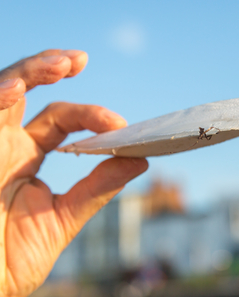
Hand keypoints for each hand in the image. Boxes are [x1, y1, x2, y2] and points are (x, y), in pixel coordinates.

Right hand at [0, 50, 147, 296]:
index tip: (121, 126)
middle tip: (81, 60)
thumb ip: (97, 188)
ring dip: (30, 70)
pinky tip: (14, 90)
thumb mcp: (62, 219)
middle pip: (29, 94)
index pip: (60, 121)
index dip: (90, 117)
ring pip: (1, 91)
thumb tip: (141, 160)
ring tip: (65, 62)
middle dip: (52, 69)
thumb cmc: (8, 262)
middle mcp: (4, 146)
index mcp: (26, 158)